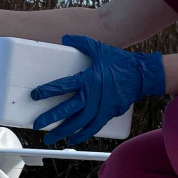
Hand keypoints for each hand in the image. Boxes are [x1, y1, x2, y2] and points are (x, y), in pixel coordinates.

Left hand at [31, 35, 164, 145]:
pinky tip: (72, 140)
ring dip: (63, 132)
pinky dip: (82, 135)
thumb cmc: (120, 62)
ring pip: (78, 123)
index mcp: (88, 80)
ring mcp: (101, 107)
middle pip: (67, 110)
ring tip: (50, 138)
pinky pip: (93, 128)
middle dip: (50, 118)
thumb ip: (82, 43)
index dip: (47, 91)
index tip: (35, 95)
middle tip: (36, 125)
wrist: (142, 75)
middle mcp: (92, 96)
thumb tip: (65, 38)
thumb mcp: (100, 49)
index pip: (62, 86)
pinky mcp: (108, 114)